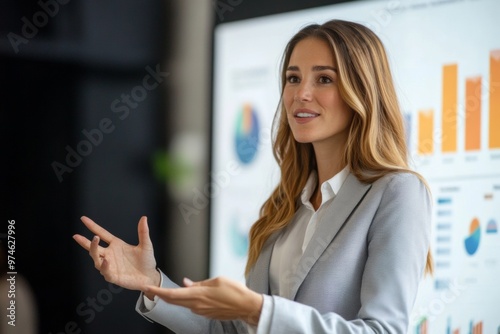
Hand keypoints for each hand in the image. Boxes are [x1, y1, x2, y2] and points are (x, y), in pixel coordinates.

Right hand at [73, 216, 159, 296]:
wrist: (151, 276)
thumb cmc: (147, 260)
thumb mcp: (146, 245)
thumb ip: (143, 232)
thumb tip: (144, 217)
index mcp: (116, 245)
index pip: (102, 233)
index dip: (92, 226)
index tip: (83, 219)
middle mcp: (110, 254)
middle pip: (94, 248)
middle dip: (87, 242)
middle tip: (81, 236)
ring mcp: (110, 266)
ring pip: (96, 260)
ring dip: (94, 251)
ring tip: (95, 241)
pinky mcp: (113, 276)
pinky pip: (105, 271)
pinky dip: (104, 266)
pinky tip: (106, 260)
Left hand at [145, 276, 262, 325]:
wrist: (246, 307)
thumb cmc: (235, 291)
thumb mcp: (217, 280)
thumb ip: (199, 283)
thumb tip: (186, 283)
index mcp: (198, 295)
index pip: (172, 295)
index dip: (158, 292)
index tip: (147, 288)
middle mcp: (197, 305)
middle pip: (173, 301)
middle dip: (161, 295)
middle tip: (150, 289)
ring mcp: (201, 311)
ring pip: (182, 303)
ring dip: (173, 298)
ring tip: (165, 291)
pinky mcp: (206, 313)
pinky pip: (192, 306)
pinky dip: (185, 300)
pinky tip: (187, 294)